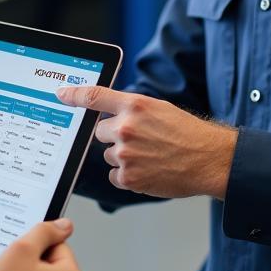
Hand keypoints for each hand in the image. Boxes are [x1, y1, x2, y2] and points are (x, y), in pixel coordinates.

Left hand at [56, 86, 235, 198]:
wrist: (209, 160)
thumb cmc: (188, 134)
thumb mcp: (160, 109)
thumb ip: (132, 109)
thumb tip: (110, 112)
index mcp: (135, 106)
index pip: (94, 96)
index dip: (73, 94)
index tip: (61, 93)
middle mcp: (126, 128)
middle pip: (100, 132)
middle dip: (114, 136)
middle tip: (140, 140)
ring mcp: (125, 154)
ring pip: (109, 155)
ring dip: (123, 156)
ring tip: (151, 155)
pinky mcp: (128, 177)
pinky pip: (115, 175)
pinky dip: (127, 175)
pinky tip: (148, 169)